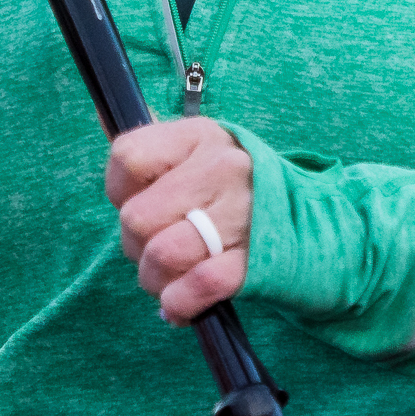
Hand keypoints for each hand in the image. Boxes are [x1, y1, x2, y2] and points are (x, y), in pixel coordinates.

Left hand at [105, 119, 250, 323]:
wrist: (314, 225)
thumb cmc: (236, 190)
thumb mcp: (198, 153)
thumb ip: (152, 146)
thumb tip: (100, 111)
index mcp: (201, 135)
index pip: (128, 157)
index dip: (119, 191)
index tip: (135, 202)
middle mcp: (222, 168)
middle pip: (137, 217)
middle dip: (135, 245)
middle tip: (155, 249)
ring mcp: (242, 214)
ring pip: (162, 255)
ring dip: (154, 279)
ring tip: (168, 277)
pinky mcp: (256, 261)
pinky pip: (198, 285)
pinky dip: (179, 303)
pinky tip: (180, 303)